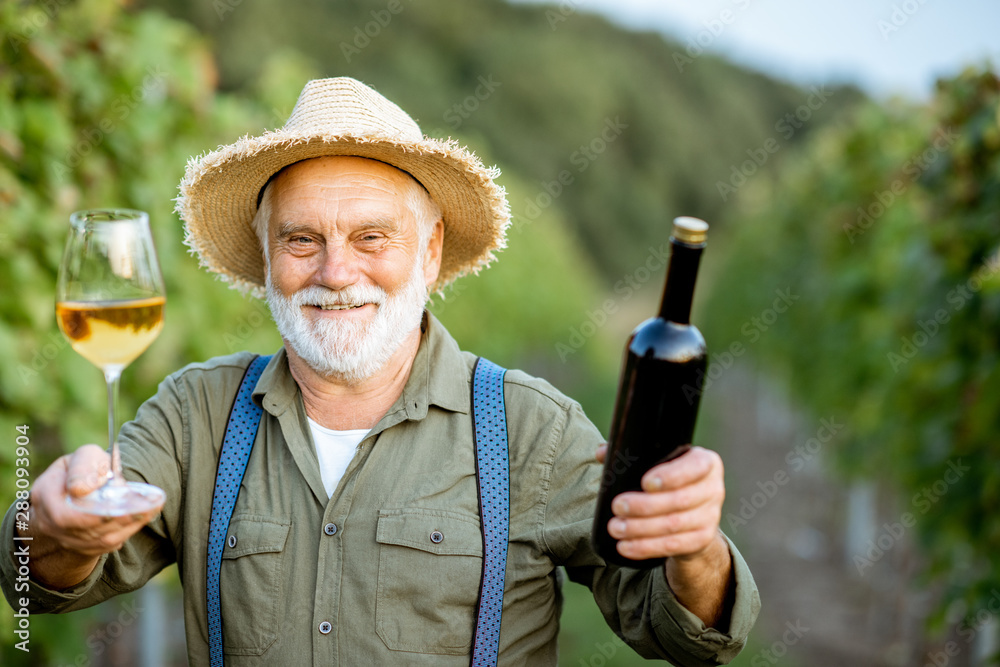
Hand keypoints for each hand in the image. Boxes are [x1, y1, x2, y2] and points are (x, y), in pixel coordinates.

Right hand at [21, 445, 162, 588]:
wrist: (79, 488)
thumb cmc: (85, 468)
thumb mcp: (85, 457)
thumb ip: (84, 466)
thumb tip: (81, 489)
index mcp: (44, 493)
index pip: (63, 513)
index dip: (90, 515)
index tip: (118, 506)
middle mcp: (48, 520)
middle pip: (83, 530)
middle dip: (116, 520)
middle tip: (144, 509)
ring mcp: (62, 537)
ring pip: (97, 540)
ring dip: (126, 527)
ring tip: (149, 511)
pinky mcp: (79, 546)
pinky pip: (104, 546)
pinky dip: (125, 532)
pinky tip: (142, 519)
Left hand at [596, 444, 723, 560]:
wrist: (692, 513)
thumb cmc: (669, 480)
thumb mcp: (659, 462)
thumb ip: (632, 454)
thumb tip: (601, 453)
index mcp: (705, 462)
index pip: (694, 467)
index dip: (671, 476)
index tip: (645, 483)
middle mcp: (713, 488)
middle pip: (680, 500)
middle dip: (645, 506)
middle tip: (617, 506)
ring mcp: (710, 516)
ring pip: (674, 525)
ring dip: (641, 529)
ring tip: (615, 527)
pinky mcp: (702, 539)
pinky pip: (673, 546)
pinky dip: (646, 547)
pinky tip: (626, 546)